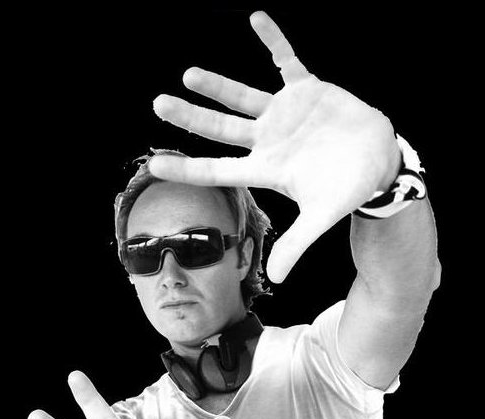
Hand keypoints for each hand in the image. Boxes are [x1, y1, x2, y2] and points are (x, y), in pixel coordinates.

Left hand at [148, 11, 400, 282]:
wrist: (379, 163)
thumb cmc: (349, 190)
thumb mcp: (322, 216)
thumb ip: (297, 244)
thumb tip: (275, 279)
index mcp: (267, 168)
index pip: (216, 169)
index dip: (185, 166)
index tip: (152, 162)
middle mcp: (269, 140)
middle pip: (220, 128)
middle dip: (190, 117)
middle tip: (158, 104)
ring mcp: (285, 115)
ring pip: (243, 97)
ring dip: (217, 85)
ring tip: (189, 75)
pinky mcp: (307, 91)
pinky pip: (287, 60)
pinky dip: (273, 41)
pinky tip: (256, 18)